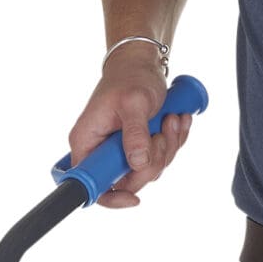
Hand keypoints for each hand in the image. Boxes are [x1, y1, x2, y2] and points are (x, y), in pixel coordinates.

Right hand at [65, 48, 192, 207]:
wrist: (142, 64)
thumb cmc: (131, 78)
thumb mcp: (133, 102)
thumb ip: (134, 134)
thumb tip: (137, 164)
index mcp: (86, 142)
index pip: (91, 184)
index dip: (112, 198)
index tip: (135, 198)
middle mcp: (99, 151)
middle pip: (128, 181)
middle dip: (153, 161)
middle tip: (162, 132)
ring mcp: (120, 151)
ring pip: (148, 170)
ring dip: (167, 147)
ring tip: (171, 118)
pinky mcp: (138, 147)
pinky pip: (160, 158)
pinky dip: (173, 141)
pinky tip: (176, 120)